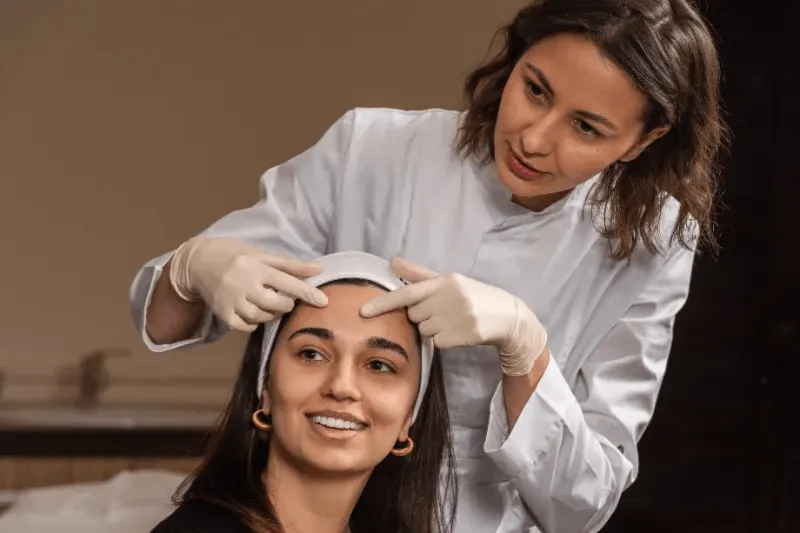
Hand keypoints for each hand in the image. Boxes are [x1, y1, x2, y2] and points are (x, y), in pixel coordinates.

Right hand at [169, 236, 327, 331]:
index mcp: (256, 267)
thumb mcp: (261, 254)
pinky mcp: (223, 314)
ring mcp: (232, 301)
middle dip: (287, 303)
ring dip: (272, 313)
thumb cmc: (235, 255)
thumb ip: (290, 264)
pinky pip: (247, 327)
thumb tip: (318, 269)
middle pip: (278, 304)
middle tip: (284, 297)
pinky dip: (255, 323)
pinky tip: (254, 311)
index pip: (288, 283)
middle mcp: (244, 285)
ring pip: (263, 317)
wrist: (197, 263)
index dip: (308, 293)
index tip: (324, 301)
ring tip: (267, 301)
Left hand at [360, 257, 546, 375]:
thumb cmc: (473, 296)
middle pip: (415, 315)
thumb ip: (418, 274)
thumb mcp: (448, 281)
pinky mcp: (465, 334)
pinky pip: (438, 342)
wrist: (508, 316)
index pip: (407, 293)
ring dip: (434, 329)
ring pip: (425, 330)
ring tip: (454, 321)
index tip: (363, 311)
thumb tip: (392, 260)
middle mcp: (450, 296)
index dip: (384, 303)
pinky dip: (445, 340)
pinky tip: (460, 332)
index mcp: (444, 281)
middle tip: (444, 312)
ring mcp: (458, 316)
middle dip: (424, 316)